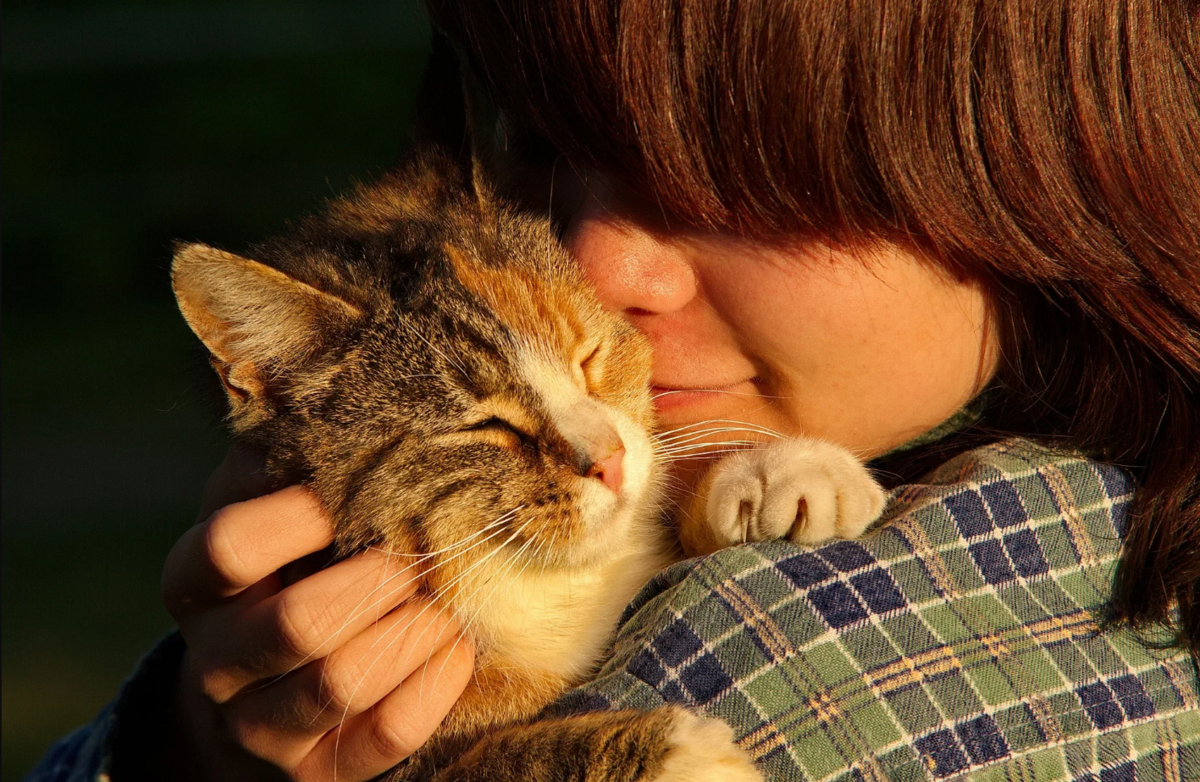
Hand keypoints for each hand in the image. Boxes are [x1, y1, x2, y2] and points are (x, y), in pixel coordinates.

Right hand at [161, 448, 474, 780]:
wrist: (252, 693)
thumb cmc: (277, 571)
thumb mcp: (264, 512)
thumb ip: (289, 461)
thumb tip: (341, 382)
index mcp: (195, 582)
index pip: (228, 547)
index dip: (298, 517)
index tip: (352, 495)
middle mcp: (217, 659)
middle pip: (296, 623)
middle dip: (376, 580)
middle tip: (419, 551)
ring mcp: (261, 725)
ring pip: (341, 683)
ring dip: (412, 630)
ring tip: (447, 596)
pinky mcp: (316, 772)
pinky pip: (384, 737)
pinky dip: (433, 687)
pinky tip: (457, 647)